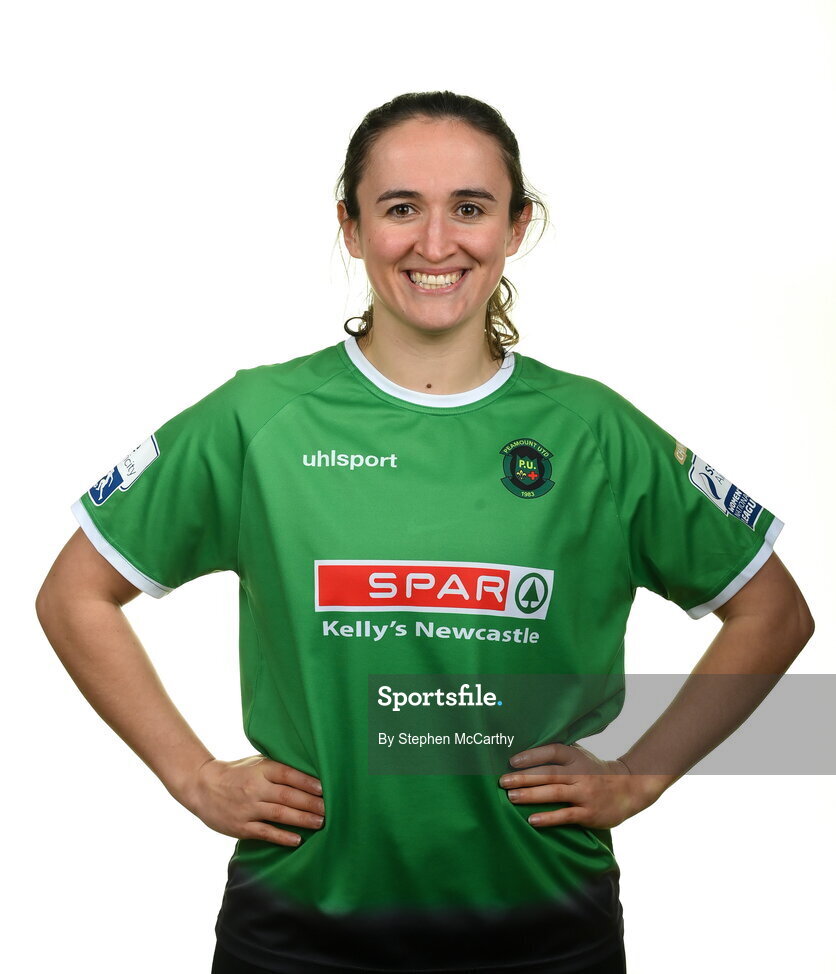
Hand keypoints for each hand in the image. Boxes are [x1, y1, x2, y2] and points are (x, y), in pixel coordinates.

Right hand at [182, 755, 324, 846]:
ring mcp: (248, 807)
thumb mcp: (256, 763)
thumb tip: (309, 774)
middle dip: (312, 803)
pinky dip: (282, 837)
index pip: (289, 774)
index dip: (308, 782)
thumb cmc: (237, 773)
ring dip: (303, 819)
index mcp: (261, 769)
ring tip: (320, 822)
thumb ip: (278, 768)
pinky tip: (297, 840)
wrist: (202, 786)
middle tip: (330, 809)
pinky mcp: (241, 826)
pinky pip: (265, 832)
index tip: (325, 788)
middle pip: (288, 796)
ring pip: (280, 814)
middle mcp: (256, 787)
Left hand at [498, 743, 665, 829]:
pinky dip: (549, 818)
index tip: (513, 760)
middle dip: (524, 777)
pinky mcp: (589, 813)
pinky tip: (532, 819)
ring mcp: (585, 793)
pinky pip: (566, 815)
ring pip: (555, 793)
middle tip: (503, 781)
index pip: (552, 752)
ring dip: (531, 795)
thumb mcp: (580, 756)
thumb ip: (559, 755)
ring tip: (512, 797)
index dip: (533, 755)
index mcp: (576, 757)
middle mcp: (580, 773)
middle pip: (549, 774)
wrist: (629, 788)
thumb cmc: (594, 771)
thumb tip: (526, 752)